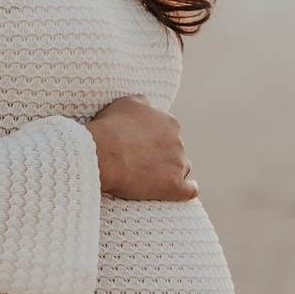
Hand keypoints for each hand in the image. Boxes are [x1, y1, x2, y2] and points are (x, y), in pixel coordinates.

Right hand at [83, 94, 197, 201]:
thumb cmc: (111, 126)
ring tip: (159, 177)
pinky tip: (189, 189)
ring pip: (183, 168)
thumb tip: (149, 106)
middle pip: (176, 150)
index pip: (169, 131)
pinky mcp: (174, 186)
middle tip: (144, 162)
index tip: (143, 145)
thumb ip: (143, 103)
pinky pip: (190, 190)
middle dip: (164, 155)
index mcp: (169, 123)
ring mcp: (178, 165)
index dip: (156, 139)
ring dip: (175, 171)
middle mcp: (178, 142)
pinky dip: (190, 189)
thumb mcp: (126, 103)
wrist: (103, 153)